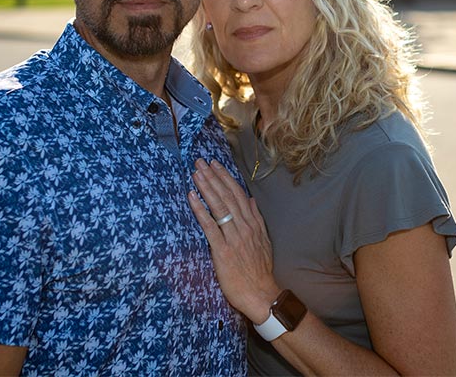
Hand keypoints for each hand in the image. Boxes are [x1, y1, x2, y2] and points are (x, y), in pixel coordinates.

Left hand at [188, 159, 280, 322]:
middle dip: (213, 177)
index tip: (215, 164)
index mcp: (253, 224)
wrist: (261, 294)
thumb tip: (250, 200)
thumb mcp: (264, 241)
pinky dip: (200, 210)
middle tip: (200, 162)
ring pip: (219, 207)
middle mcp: (244, 227)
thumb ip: (256, 219)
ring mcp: (233, 238)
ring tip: (196, 173)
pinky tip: (192, 198)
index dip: (225, 178)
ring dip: (206, 188)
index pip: (237, 194)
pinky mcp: (222, 251)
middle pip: (227, 196)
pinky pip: (209, 227)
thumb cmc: (260, 270)